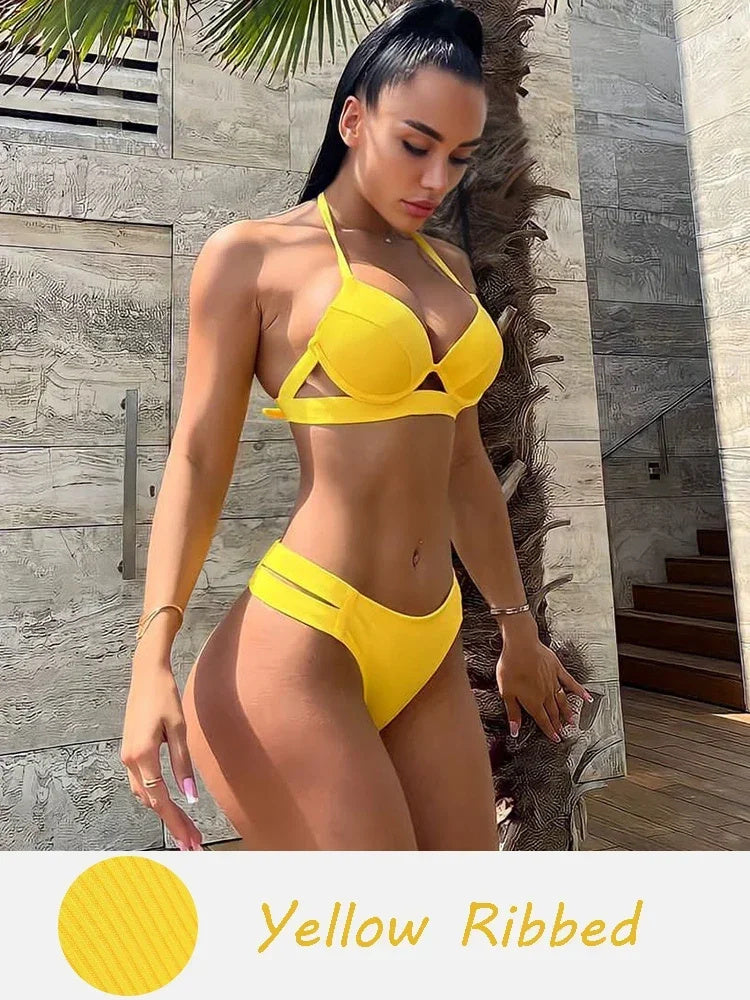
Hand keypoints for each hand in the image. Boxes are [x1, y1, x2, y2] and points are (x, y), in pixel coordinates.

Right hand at [121, 659, 203, 849]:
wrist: (146, 674)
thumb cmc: (165, 697)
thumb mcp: (179, 729)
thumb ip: (183, 764)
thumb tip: (190, 796)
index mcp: (142, 756)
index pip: (160, 799)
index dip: (176, 822)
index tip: (191, 840)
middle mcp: (130, 760)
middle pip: (151, 802)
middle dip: (172, 823)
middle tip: (192, 842)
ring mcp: (126, 757)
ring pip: (144, 794)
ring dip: (163, 812)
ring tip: (185, 828)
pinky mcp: (129, 751)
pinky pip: (141, 782)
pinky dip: (154, 797)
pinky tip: (168, 804)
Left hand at [495, 621, 592, 742]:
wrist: (521, 645)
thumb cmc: (511, 667)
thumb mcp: (506, 692)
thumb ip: (513, 713)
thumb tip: (515, 731)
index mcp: (533, 701)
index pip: (543, 720)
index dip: (549, 730)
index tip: (555, 738)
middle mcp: (545, 694)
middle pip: (553, 712)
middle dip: (558, 723)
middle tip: (563, 732)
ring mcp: (553, 681)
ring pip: (562, 700)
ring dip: (568, 711)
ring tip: (572, 720)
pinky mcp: (557, 669)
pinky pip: (570, 682)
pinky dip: (579, 691)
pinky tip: (586, 697)